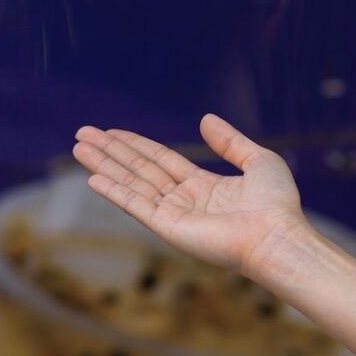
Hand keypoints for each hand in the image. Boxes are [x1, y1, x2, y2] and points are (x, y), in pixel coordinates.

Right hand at [71, 115, 308, 275]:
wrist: (278, 235)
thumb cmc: (276, 204)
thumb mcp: (257, 160)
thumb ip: (230, 141)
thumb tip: (205, 119)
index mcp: (204, 187)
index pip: (160, 160)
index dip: (135, 145)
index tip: (111, 131)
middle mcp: (185, 201)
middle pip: (139, 170)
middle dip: (110, 152)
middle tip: (82, 134)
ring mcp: (175, 216)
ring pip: (132, 184)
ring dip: (104, 166)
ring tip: (78, 148)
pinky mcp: (169, 228)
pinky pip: (137, 205)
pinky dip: (114, 191)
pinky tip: (93, 178)